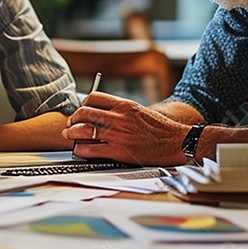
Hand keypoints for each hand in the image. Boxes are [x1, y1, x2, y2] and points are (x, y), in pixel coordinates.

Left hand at [62, 92, 191, 165]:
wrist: (177, 142)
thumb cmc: (161, 129)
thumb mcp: (140, 111)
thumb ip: (121, 111)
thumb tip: (102, 114)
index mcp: (125, 105)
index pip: (94, 97)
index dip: (82, 104)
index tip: (80, 111)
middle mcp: (120, 117)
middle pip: (85, 112)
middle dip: (73, 119)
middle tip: (70, 124)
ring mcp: (118, 134)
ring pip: (84, 130)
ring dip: (72, 133)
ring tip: (70, 136)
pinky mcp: (119, 151)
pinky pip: (91, 149)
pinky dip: (80, 149)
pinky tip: (79, 150)